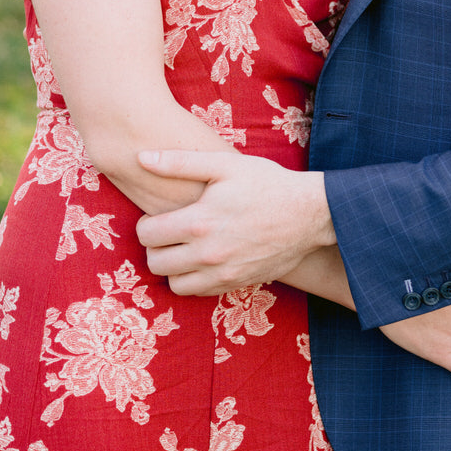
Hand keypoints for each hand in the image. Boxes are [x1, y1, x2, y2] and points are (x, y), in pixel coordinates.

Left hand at [135, 149, 334, 295]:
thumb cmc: (266, 184)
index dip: (146, 223)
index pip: (147, 234)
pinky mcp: (236, 284)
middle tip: (169, 232)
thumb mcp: (224, 165)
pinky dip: (193, 279)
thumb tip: (141, 157)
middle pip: (155, 263)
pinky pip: (199, 292)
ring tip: (183, 248)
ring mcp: (223, 273)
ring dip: (172, 268)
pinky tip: (203, 259)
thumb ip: (179, 163)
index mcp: (199, 222)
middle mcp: (207, 254)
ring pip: (174, 284)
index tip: (159, 216)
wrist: (309, 214)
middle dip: (155, 246)